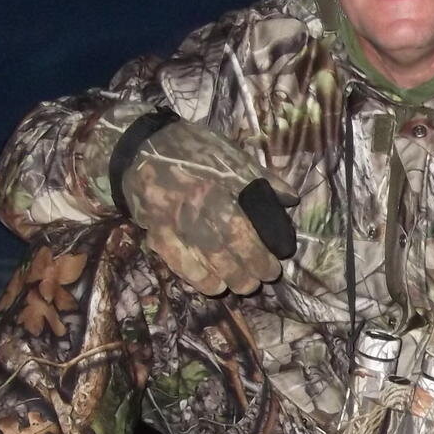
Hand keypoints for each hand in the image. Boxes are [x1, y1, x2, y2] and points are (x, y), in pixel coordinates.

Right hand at [119, 118, 296, 294]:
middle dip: (246, 268)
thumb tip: (291, 199)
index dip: (259, 252)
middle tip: (260, 280)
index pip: (242, 226)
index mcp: (216, 185)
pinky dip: (196, 276)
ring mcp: (172, 219)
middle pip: (224, 245)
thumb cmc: (194, 151)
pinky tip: (213, 285)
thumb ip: (260, 178)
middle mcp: (194, 205)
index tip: (273, 267)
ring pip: (202, 256)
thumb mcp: (230, 155)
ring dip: (226, 276)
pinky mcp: (155, 230)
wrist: (142, 147)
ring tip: (243, 286)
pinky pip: (176, 260)